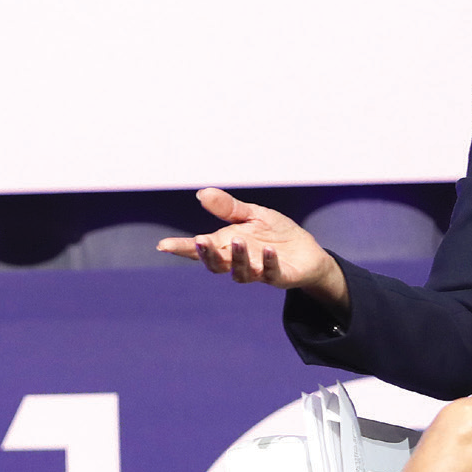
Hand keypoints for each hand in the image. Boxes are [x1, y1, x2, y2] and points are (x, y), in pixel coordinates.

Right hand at [156, 188, 345, 304]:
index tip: (163, 245)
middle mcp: (238, 261)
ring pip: (240, 273)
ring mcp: (257, 272)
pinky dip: (268, 264)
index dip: (182, 248)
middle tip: (200, 241)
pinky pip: (270, 273)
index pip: (200, 248)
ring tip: (237, 240)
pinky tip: (268, 252)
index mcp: (227, 245)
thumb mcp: (252, 215)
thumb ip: (229, 209)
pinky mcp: (279, 277)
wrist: (307, 253)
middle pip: (216, 264)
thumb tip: (202, 193)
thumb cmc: (276, 234)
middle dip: (207, 255)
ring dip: (237, 258)